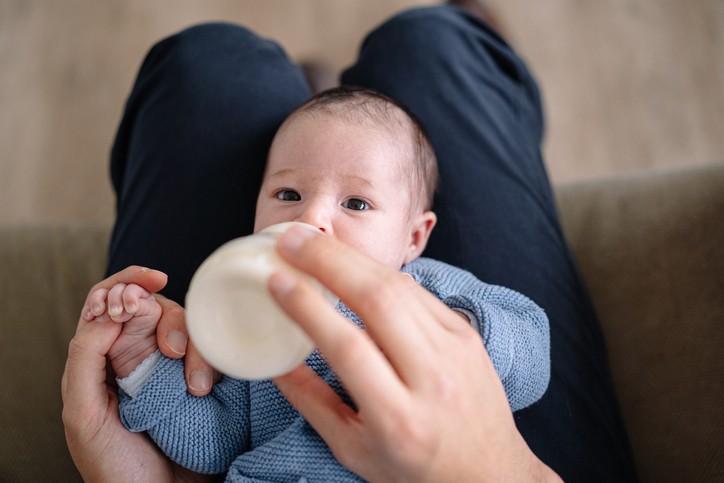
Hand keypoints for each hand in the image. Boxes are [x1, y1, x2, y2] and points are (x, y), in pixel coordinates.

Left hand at [62, 266, 212, 481]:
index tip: (148, 282)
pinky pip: (212, 351)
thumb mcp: (82, 413)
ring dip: (194, 347)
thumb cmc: (114, 466)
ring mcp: (172, 368)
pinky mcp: (201, 380)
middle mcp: (138, 357)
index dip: (127, 283)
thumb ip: (84, 358)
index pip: (109, 303)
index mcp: (103, 359)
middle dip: (165, 318)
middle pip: (154, 308)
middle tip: (171, 351)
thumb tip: (107, 313)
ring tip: (195, 386)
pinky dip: (212, 362)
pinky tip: (205, 389)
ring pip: (187, 327)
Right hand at [268, 226, 561, 482]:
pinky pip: (418, 291)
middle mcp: (433, 379)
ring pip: (400, 286)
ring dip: (352, 257)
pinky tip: (352, 261)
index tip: (277, 280)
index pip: (349, 348)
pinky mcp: (466, 333)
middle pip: (379, 301)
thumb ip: (312, 404)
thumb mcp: (355, 450)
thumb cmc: (416, 468)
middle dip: (329, 262)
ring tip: (314, 242)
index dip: (309, 308)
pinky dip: (379, 271)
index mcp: (400, 420)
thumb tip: (276, 361)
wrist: (489, 471)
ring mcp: (456, 350)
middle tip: (291, 240)